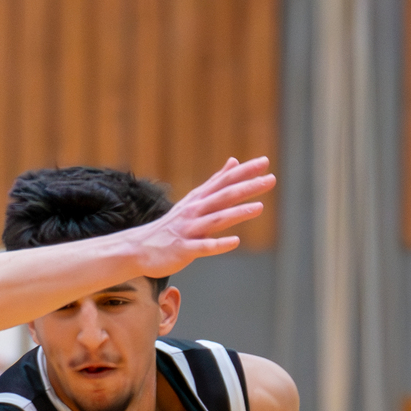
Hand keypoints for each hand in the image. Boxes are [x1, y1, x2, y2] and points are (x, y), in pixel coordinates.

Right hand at [133, 157, 275, 275]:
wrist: (140, 248)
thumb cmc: (172, 226)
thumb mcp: (194, 200)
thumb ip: (216, 182)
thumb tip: (234, 161)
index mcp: (199, 199)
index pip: (224, 181)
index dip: (244, 172)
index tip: (264, 162)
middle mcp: (194, 211)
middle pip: (224, 197)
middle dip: (247, 188)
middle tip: (270, 179)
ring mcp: (188, 230)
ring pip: (216, 220)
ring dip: (237, 213)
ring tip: (259, 208)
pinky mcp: (183, 249)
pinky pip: (203, 247)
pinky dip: (218, 244)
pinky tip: (235, 242)